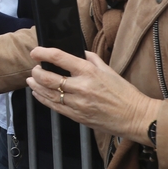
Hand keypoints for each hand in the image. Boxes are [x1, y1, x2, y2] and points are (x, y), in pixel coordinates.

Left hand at [26, 48, 160, 143]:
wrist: (135, 116)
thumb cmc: (124, 92)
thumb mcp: (107, 69)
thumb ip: (90, 58)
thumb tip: (76, 51)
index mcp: (88, 72)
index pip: (59, 58)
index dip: (43, 53)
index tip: (35, 52)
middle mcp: (81, 87)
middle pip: (48, 78)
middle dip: (37, 72)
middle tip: (34, 68)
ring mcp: (77, 103)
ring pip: (48, 93)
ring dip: (36, 85)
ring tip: (31, 80)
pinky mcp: (77, 116)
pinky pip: (54, 107)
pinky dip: (43, 99)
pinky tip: (38, 93)